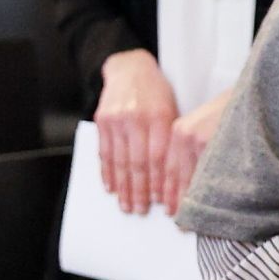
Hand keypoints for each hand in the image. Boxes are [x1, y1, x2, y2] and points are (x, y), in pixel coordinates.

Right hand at [94, 49, 178, 215]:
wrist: (129, 68)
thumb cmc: (156, 92)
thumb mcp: (173, 110)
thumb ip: (173, 139)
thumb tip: (176, 177)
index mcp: (161, 116)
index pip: (160, 158)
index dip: (159, 183)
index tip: (162, 202)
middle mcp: (138, 118)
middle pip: (138, 163)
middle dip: (140, 191)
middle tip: (141, 210)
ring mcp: (117, 120)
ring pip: (120, 161)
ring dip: (123, 188)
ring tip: (126, 205)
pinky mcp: (102, 121)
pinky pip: (104, 152)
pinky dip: (107, 173)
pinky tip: (111, 187)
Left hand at [159, 88, 231, 216]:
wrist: (254, 95)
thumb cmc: (232, 112)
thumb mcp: (205, 127)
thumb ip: (192, 149)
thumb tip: (186, 182)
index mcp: (178, 131)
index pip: (166, 167)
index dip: (165, 190)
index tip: (166, 207)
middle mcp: (184, 136)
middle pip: (174, 175)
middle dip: (175, 200)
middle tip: (177, 220)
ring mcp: (200, 141)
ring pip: (191, 178)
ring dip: (190, 200)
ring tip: (190, 219)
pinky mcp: (215, 144)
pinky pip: (209, 174)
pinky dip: (208, 191)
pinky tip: (210, 204)